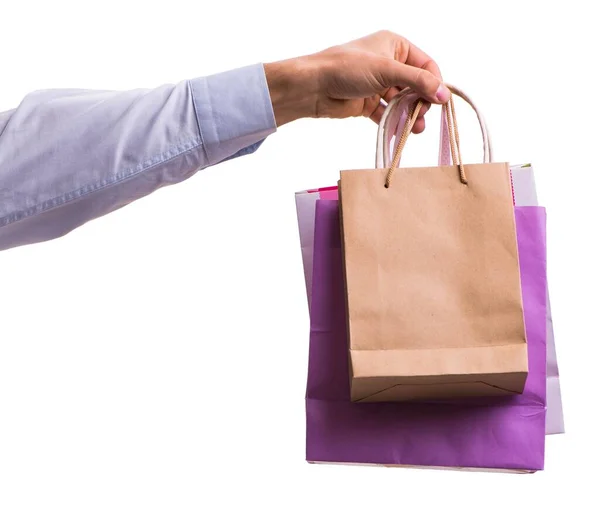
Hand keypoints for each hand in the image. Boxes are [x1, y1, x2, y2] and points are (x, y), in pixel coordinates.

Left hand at [264, 30, 449, 132]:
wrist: (313, 87)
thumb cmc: (347, 68)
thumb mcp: (387, 70)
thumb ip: (417, 82)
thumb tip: (443, 95)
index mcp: (395, 45)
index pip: (426, 65)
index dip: (434, 83)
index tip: (439, 102)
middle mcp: (388, 63)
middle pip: (415, 85)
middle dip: (421, 102)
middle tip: (422, 117)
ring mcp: (377, 85)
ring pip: (402, 102)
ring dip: (410, 115)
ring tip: (415, 129)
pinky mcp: (368, 103)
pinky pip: (387, 114)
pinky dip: (394, 123)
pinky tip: (401, 132)